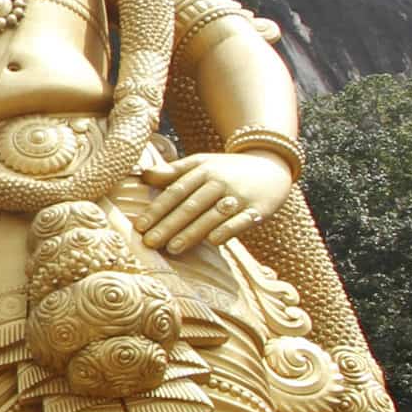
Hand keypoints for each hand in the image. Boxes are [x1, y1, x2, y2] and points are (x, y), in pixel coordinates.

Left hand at [140, 149, 293, 254]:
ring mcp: (240, 195)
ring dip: (192, 232)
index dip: (157, 209)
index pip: (176, 191)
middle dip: (168, 225)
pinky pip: (241, 221)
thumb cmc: (227, 170)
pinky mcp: (258, 209)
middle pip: (191, 205)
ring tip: (172, 248)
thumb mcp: (202, 163)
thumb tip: (143, 175)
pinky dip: (227, 230)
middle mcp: (220, 181)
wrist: (272, 166)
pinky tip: (212, 242)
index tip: (139, 226)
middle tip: (149, 243)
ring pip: (212, 215)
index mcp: (203, 170)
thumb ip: (174, 171)